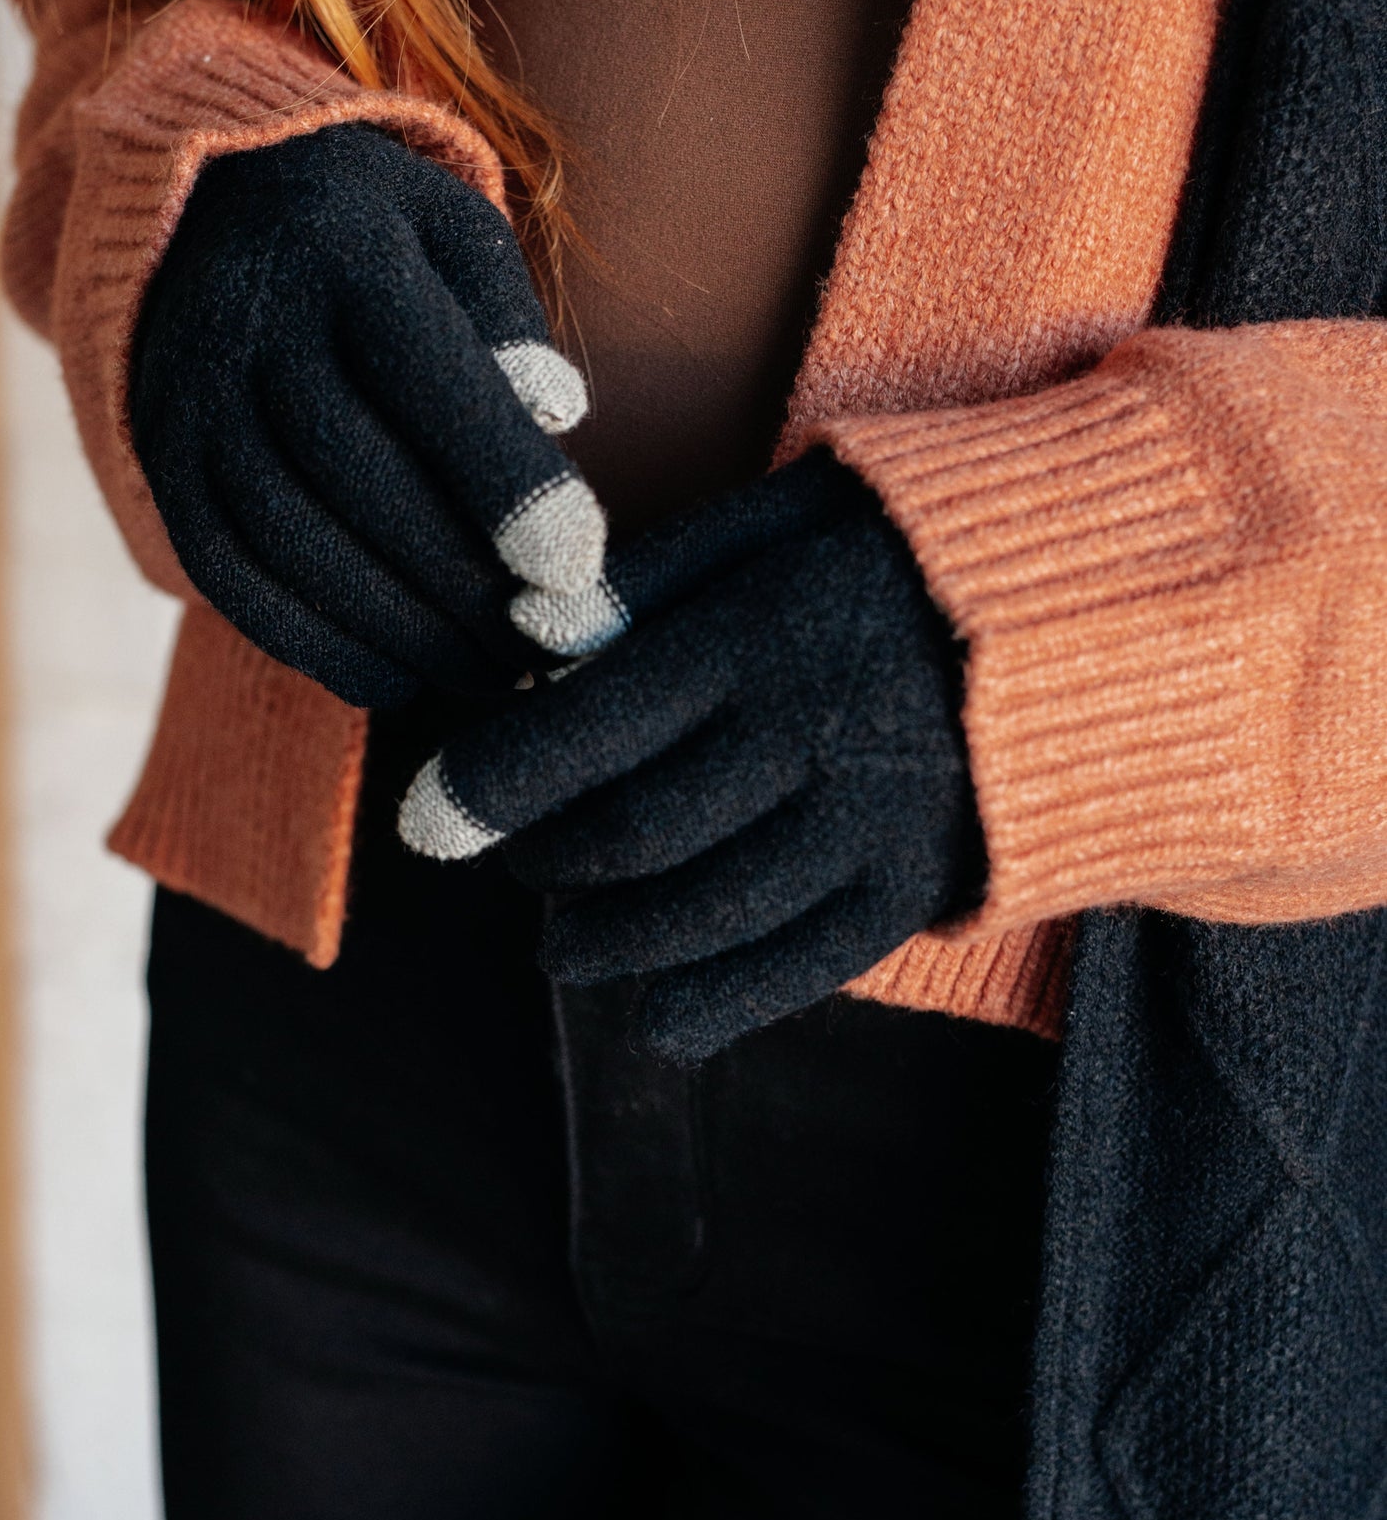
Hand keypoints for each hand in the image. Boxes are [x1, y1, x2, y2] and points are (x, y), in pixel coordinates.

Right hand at [130, 123, 607, 705]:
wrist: (210, 210)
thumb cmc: (381, 240)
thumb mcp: (457, 236)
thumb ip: (512, 325)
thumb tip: (558, 418)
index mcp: (347, 249)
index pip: (432, 380)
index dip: (505, 485)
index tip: (576, 572)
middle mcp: (253, 322)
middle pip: (363, 480)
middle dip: (463, 586)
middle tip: (545, 653)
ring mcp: (191, 398)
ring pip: (295, 542)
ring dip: (399, 632)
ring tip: (487, 678)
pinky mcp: (162, 463)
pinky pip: (229, 576)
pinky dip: (315, 644)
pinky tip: (395, 676)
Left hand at [398, 452, 985, 1057]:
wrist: (1093, 614)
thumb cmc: (904, 549)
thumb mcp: (784, 513)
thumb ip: (659, 573)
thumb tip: (535, 638)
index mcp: (761, 636)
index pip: (589, 734)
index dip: (489, 787)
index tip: (426, 818)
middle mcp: (809, 741)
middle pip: (630, 840)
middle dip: (542, 863)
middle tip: (509, 859)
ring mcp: (867, 827)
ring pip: (697, 922)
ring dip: (603, 946)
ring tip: (562, 940)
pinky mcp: (912, 891)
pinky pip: (789, 976)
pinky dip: (703, 1006)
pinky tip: (651, 1005)